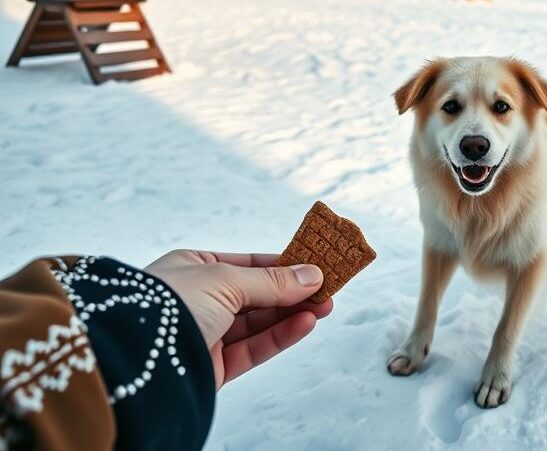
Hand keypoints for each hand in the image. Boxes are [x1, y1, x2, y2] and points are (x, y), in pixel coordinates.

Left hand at [145, 250, 332, 388]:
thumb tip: (313, 274)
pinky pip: (253, 348)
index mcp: (193, 268)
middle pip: (257, 294)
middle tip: (329, 288)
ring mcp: (205, 335)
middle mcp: (199, 300)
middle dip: (294, 291)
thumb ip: (273, 281)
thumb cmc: (168, 305)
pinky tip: (306, 322)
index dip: (283, 265)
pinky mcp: (212, 368)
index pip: (248, 263)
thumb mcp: (226, 279)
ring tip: (326, 305)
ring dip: (293, 313)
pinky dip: (281, 336)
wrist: (131, 359)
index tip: (316, 265)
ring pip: (259, 323)